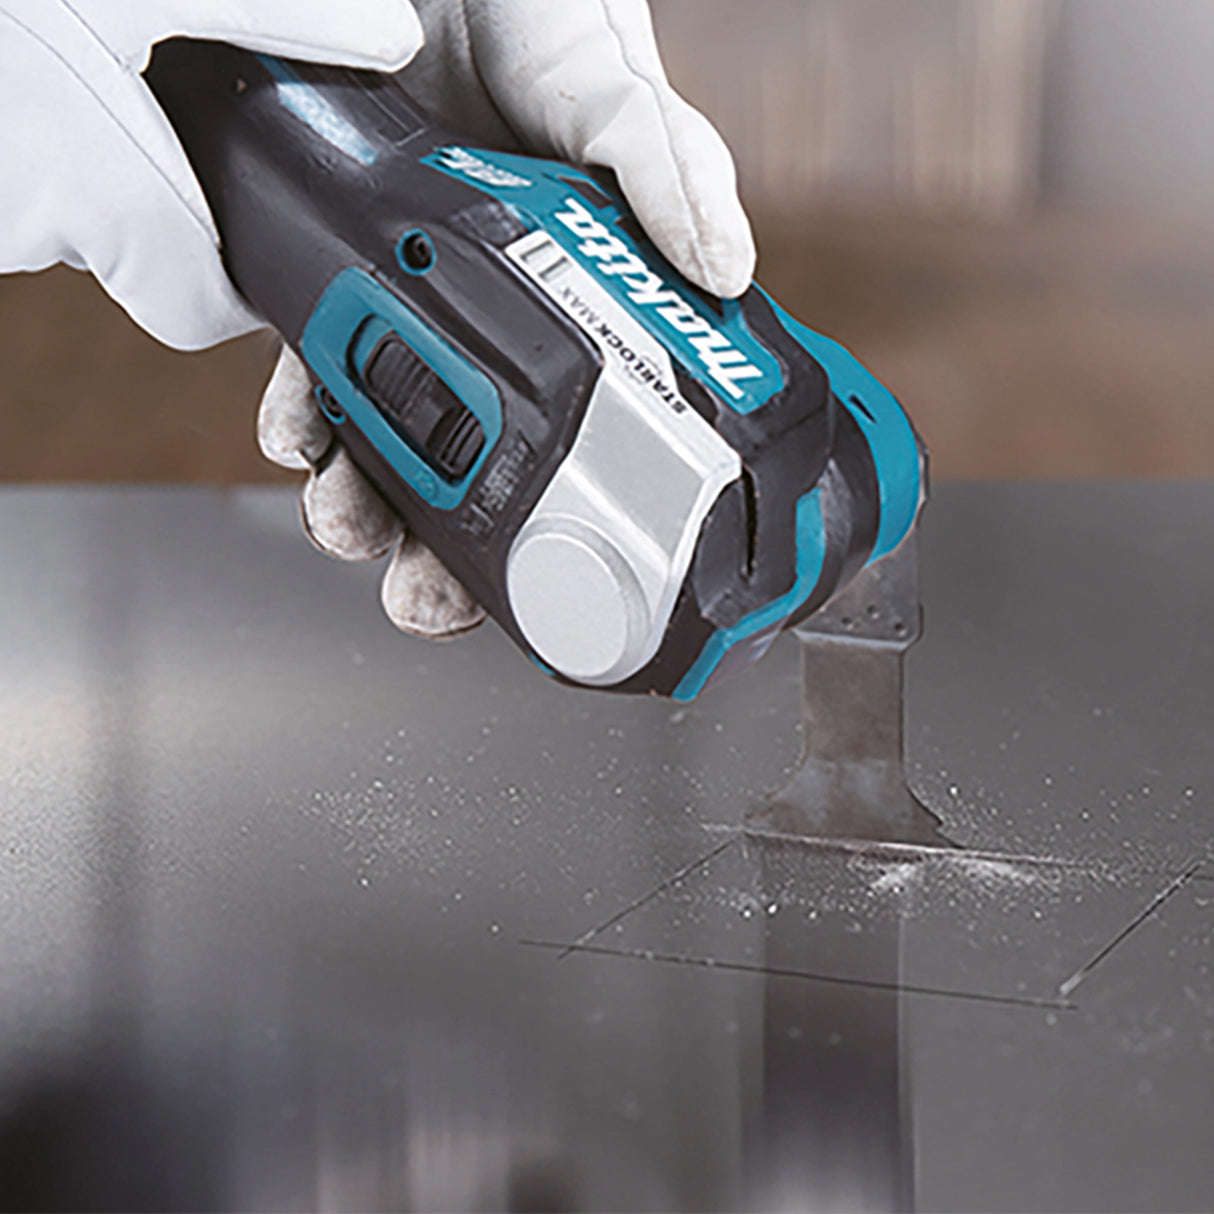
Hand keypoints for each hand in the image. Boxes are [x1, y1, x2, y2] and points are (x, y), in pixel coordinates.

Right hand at [0, 0, 422, 346]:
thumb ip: (276, 14)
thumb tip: (387, 36)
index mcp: (107, 193)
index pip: (196, 314)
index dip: (230, 284)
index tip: (244, 234)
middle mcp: (33, 221)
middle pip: (127, 252)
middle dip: (151, 191)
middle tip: (152, 93)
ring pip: (55, 204)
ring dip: (79, 143)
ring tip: (68, 49)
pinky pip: (7, 167)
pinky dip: (22, 124)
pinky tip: (23, 52)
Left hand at [260, 0, 756, 638]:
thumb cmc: (540, 13)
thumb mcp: (617, 94)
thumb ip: (669, 170)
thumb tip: (725, 270)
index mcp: (578, 308)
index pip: (580, 441)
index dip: (563, 527)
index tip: (549, 592)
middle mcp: (492, 320)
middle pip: (472, 462)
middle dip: (441, 546)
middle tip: (424, 596)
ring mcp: (406, 299)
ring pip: (383, 433)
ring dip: (360, 497)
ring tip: (348, 519)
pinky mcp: (324, 265)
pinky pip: (307, 360)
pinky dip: (300, 409)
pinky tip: (299, 425)